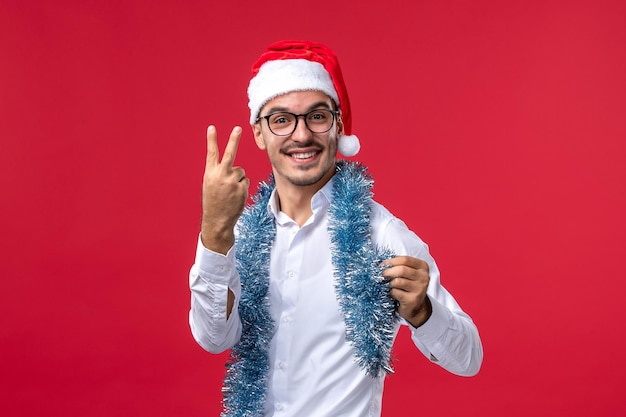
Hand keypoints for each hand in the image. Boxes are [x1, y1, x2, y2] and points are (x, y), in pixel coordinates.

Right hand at [201, 125, 249, 253]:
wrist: (217, 220)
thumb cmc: (214, 201)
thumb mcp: (210, 185)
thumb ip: (219, 173)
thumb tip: (235, 168)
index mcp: (210, 173)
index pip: (211, 153)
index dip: (212, 140)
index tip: (212, 127)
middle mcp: (221, 175)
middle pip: (230, 153)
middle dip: (234, 140)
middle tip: (238, 128)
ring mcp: (232, 181)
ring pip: (241, 171)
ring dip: (238, 179)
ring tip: (230, 191)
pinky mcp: (242, 188)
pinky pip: (245, 181)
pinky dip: (242, 187)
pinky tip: (236, 196)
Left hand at [383, 256, 431, 327]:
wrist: (416, 307)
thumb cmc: (408, 287)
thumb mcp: (408, 274)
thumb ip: (399, 266)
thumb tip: (381, 264)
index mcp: (423, 267)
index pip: (405, 259)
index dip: (391, 261)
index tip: (382, 265)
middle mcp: (424, 277)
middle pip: (402, 270)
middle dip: (388, 272)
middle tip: (381, 275)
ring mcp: (420, 289)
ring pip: (398, 281)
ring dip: (389, 283)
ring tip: (388, 285)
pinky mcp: (413, 300)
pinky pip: (396, 292)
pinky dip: (391, 292)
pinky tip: (393, 294)